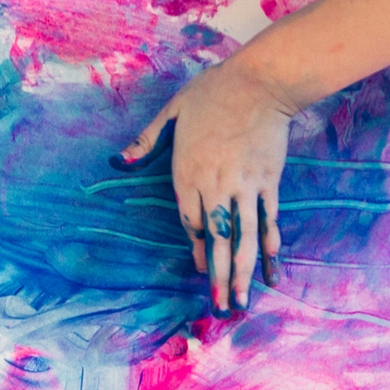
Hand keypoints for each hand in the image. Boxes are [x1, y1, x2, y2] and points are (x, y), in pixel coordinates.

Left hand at [116, 55, 295, 312]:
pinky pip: (268, 218)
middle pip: (217, 239)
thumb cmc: (212, 92)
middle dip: (220, 276)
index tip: (202, 272)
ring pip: (244, 236)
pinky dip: (270, 243)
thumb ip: (145, 140)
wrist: (260, 81)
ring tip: (244, 300)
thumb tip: (116, 159)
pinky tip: (273, 268)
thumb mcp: (171, 112)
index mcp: (188, 173)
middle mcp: (216, 185)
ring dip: (244, 271)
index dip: (198, 249)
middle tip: (222, 308)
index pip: (191, 222)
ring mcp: (245, 185)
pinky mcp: (269, 180)